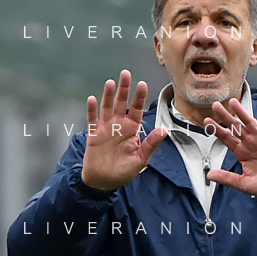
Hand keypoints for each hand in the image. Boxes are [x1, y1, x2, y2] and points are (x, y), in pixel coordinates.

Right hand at [81, 70, 167, 190]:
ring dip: (108, 95)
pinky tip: (92, 99)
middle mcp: (119, 125)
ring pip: (107, 107)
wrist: (104, 181)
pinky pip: (93, 119)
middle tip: (126, 74)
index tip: (142, 84)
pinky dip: (92, 110)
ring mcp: (106, 128)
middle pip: (122, 103)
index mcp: (132, 130)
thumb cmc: (124, 171)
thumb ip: (150, 144)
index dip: (139, 97)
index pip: (137, 110)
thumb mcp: (141, 159)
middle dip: (124, 89)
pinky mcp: (94, 134)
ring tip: (111, 83)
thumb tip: (164, 130)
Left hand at [205, 98, 256, 200]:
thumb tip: (210, 175)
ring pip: (250, 123)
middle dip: (225, 117)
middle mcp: (250, 144)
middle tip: (215, 106)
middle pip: (235, 128)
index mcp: (242, 154)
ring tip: (233, 102)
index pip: (227, 139)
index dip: (217, 130)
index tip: (207, 121)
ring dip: (242, 113)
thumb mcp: (244, 184)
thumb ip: (228, 178)